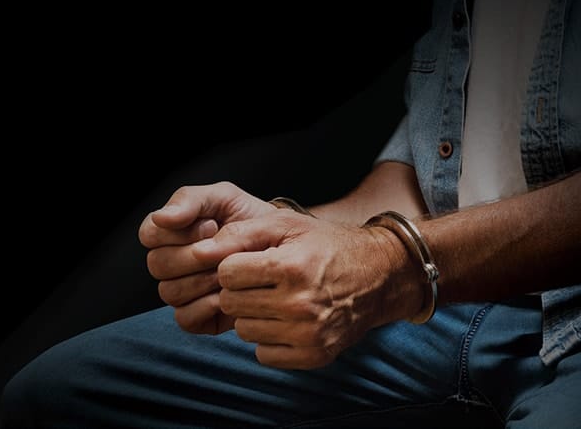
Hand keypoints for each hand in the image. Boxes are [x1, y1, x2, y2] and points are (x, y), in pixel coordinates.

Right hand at [138, 181, 276, 333]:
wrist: (283, 249)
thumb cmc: (251, 221)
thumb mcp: (225, 198)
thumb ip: (190, 200)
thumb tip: (162, 217)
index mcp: (170, 234)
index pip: (149, 235)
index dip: (178, 232)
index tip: (211, 225)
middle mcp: (171, 264)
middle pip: (157, 265)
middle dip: (194, 256)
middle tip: (224, 250)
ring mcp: (181, 292)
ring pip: (170, 291)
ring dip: (204, 279)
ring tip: (231, 269)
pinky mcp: (196, 318)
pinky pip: (185, 317)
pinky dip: (208, 305)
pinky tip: (229, 292)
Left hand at [193, 210, 423, 368]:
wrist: (378, 275)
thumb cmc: (327, 245)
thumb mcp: (288, 224)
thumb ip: (242, 232)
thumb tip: (202, 250)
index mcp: (291, 267)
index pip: (226, 274)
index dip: (234, 265)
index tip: (250, 262)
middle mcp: (300, 304)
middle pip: (231, 303)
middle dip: (239, 289)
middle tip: (262, 281)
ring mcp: (308, 334)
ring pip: (243, 330)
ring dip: (252, 314)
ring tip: (275, 299)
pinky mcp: (314, 356)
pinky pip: (262, 354)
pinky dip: (268, 338)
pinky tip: (285, 320)